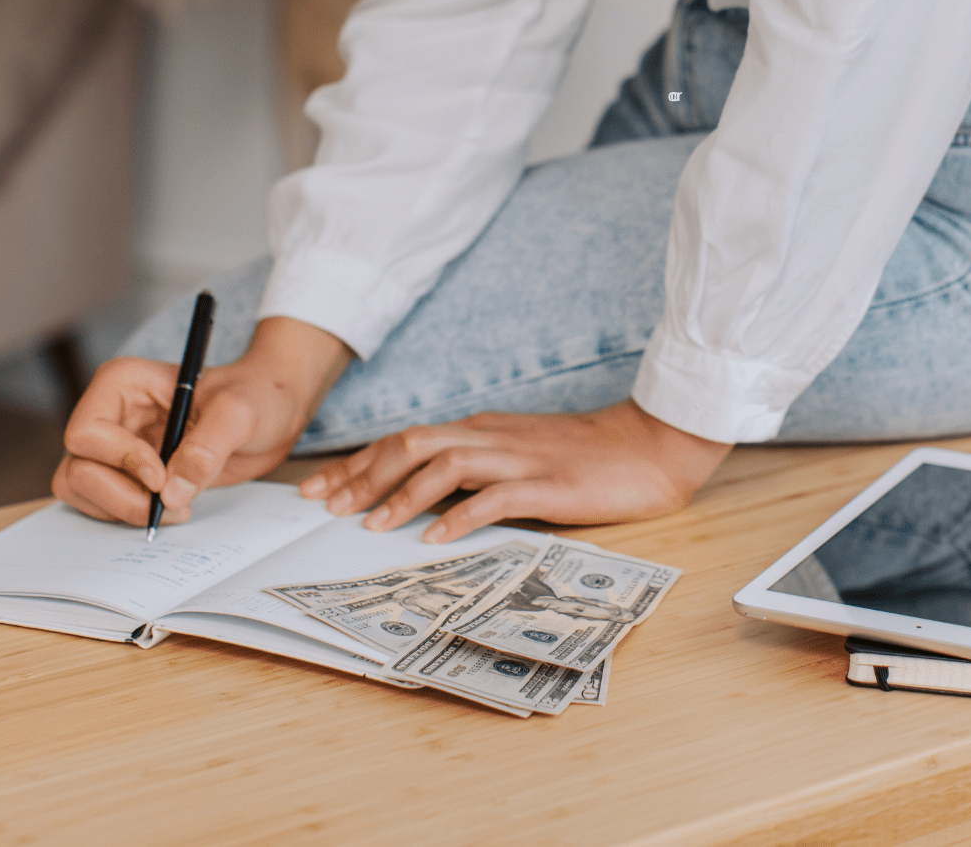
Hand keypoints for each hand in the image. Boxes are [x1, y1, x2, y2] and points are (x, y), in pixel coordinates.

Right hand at [51, 316, 351, 525]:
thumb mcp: (241, 412)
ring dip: (122, 511)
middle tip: (169, 506)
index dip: (119, 460)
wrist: (274, 411)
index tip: (160, 476)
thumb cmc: (258, 394)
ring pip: (80, 490)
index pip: (87, 432)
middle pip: (78, 469)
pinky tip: (170, 509)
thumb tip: (171, 492)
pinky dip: (127, 516)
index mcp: (124, 384)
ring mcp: (115, 448)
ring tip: (175, 508)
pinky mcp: (127, 475)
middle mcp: (111, 415)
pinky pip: (101, 505)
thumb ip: (208, 447)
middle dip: (120, 496)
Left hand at [300, 399, 731, 542]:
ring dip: (401, 496)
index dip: (359, 463)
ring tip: (370, 525)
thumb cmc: (589, 457)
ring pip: (443, 466)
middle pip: (411, 446)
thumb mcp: (523, 455)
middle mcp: (492, 437)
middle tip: (326, 507)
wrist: (650, 444)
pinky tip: (436, 539)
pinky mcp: (546, 483)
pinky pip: (494, 497)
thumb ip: (481, 470)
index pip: (407, 440)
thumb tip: (429, 502)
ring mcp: (519, 459)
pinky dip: (459, 516)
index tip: (320, 488)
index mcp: (483, 431)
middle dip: (362, 476)